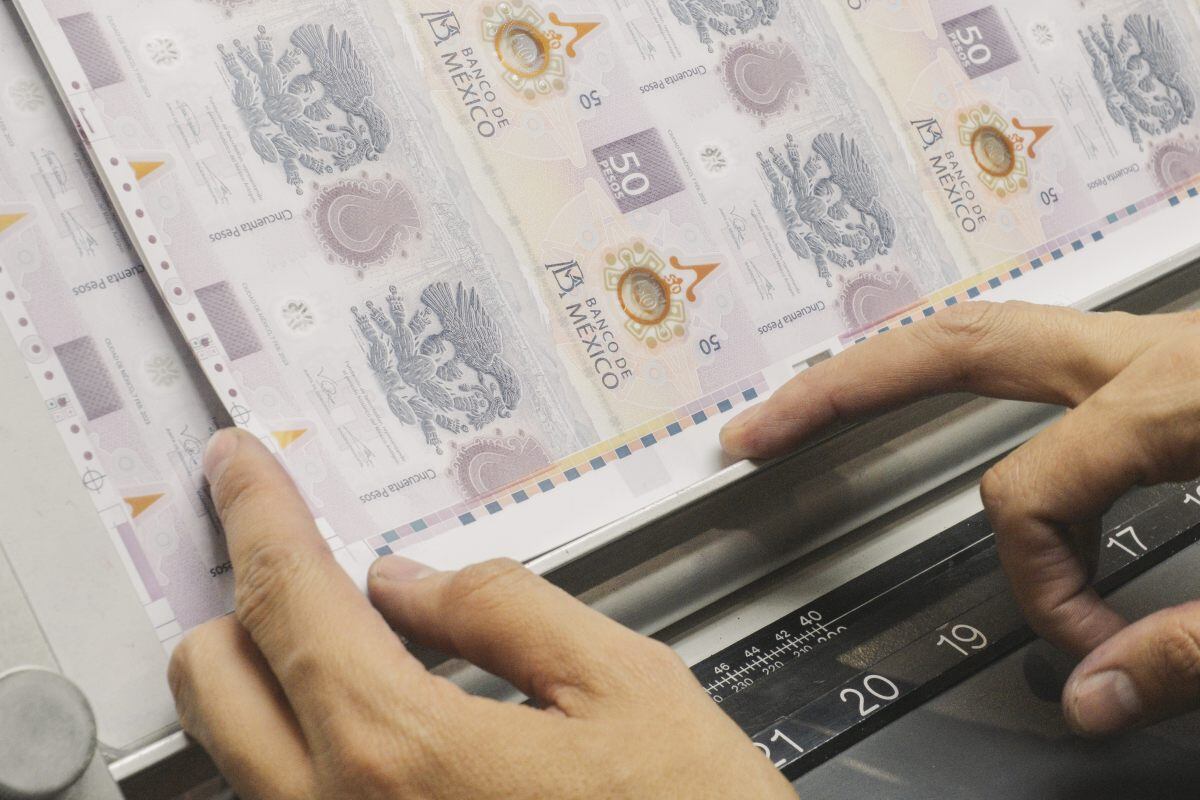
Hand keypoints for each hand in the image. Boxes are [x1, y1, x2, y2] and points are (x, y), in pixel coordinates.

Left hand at [169, 429, 794, 799]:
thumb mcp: (626, 690)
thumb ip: (505, 611)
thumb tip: (411, 580)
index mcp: (404, 755)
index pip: (289, 598)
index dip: (258, 512)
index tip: (242, 467)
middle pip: (213, 679)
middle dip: (244, 597)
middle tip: (301, 553)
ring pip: (233, 749)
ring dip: (266, 671)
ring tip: (346, 634)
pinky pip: (285, 799)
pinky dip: (303, 740)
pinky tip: (379, 722)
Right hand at [721, 301, 1199, 736]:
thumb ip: (1184, 648)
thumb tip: (1089, 695)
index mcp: (1177, 394)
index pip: (1024, 494)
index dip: (1043, 586)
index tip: (1091, 645)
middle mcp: (1159, 351)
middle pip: (956, 343)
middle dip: (843, 387)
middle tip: (764, 427)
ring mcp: (1165, 344)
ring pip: (994, 336)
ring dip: (905, 379)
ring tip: (833, 414)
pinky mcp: (1177, 361)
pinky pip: (1050, 363)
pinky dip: (997, 405)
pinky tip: (996, 451)